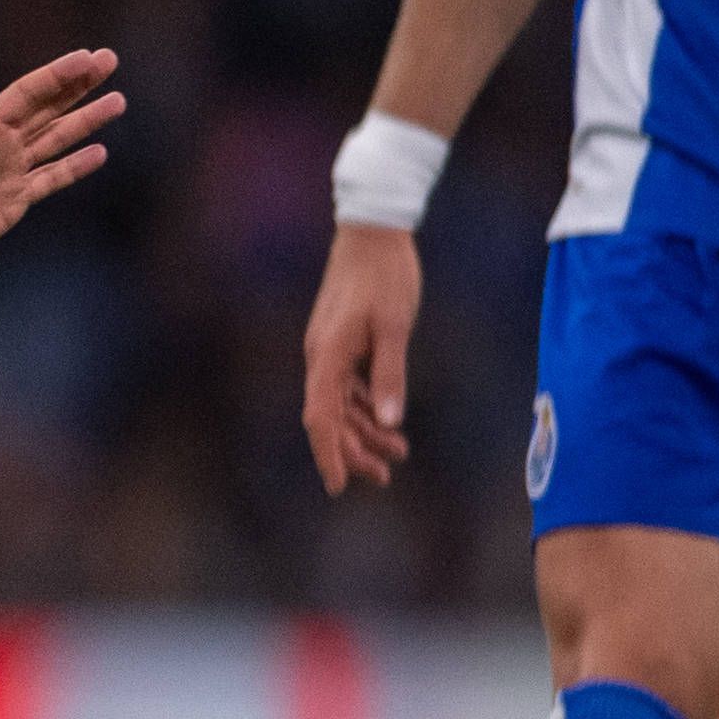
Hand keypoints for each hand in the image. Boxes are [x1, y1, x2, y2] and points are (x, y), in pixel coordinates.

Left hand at [0, 48, 120, 279]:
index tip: (87, 57)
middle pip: (49, 107)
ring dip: (86, 120)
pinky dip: (75, 166)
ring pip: (57, 138)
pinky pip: (52, 179)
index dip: (57, 75)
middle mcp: (0, 143)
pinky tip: (98, 152)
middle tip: (110, 59)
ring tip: (117, 100)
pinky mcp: (16, 199)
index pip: (27, 93)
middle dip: (80, 85)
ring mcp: (10, 170)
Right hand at [301, 223, 420, 493]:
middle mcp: (321, 358)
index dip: (329, 454)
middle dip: (353, 451)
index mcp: (327, 356)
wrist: (372, 232)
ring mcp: (329, 351)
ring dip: (364, 432)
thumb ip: (390, 374)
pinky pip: (348, 387)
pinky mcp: (342, 343)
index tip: (340, 486)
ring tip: (397, 454)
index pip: (321, 417)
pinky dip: (365, 408)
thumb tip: (390, 422)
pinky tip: (387, 421)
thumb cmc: (385, 276)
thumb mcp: (394, 325)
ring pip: (340, 405)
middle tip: (385, 477)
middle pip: (330, 418)